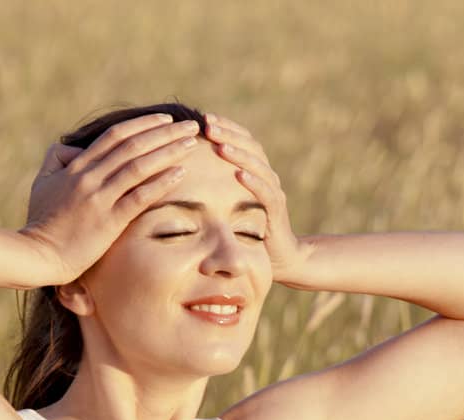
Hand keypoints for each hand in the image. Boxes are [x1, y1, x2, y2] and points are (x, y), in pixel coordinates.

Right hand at [19, 113, 198, 284]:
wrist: (37, 254)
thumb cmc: (41, 221)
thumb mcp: (42, 182)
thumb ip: (57, 159)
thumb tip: (76, 148)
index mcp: (77, 166)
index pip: (116, 136)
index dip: (143, 125)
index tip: (166, 120)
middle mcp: (90, 177)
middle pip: (133, 145)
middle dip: (166, 133)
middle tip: (191, 126)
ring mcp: (99, 198)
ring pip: (140, 166)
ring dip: (169, 151)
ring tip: (192, 144)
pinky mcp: (108, 221)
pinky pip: (140, 197)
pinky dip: (162, 182)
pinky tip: (181, 173)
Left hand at [200, 111, 311, 283]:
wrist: (280, 257)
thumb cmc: (248, 230)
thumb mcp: (229, 204)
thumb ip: (214, 186)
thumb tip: (183, 170)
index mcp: (256, 170)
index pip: (242, 139)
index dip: (226, 126)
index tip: (203, 118)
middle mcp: (268, 175)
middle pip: (250, 146)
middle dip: (228, 133)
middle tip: (207, 124)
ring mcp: (274, 191)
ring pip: (258, 165)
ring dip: (239, 153)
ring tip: (220, 145)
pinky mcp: (277, 211)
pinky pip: (266, 192)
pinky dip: (254, 182)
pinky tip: (239, 175)